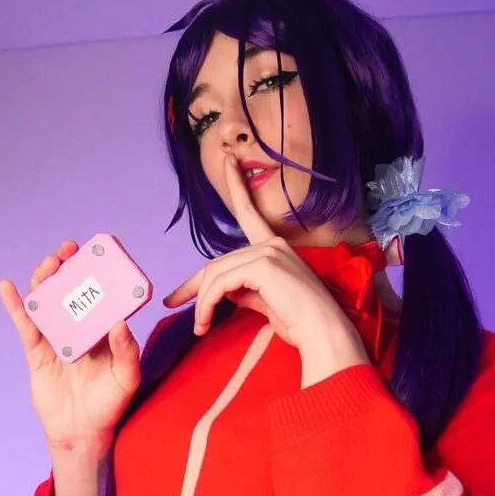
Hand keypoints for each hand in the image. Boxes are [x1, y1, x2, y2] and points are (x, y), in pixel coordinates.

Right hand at [0, 240, 141, 451]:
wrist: (82, 433)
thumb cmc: (109, 406)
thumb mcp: (126, 378)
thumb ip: (126, 352)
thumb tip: (119, 324)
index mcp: (102, 332)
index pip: (99, 295)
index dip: (96, 273)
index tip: (97, 254)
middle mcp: (78, 330)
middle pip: (70, 291)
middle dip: (68, 267)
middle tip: (69, 250)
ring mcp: (56, 339)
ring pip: (47, 302)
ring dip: (45, 279)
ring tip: (49, 265)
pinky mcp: (37, 352)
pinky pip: (25, 325)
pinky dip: (15, 306)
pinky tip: (7, 287)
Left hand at [162, 154, 354, 351]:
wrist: (321, 333)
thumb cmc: (299, 322)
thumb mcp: (265, 301)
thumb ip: (244, 290)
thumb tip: (224, 291)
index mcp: (274, 247)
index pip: (249, 213)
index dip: (237, 186)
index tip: (228, 162)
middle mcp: (271, 243)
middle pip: (217, 262)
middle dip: (193, 285)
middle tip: (173, 302)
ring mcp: (268, 252)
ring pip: (215, 274)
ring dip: (201, 302)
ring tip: (199, 326)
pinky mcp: (263, 265)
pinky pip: (221, 284)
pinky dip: (207, 304)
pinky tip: (205, 321)